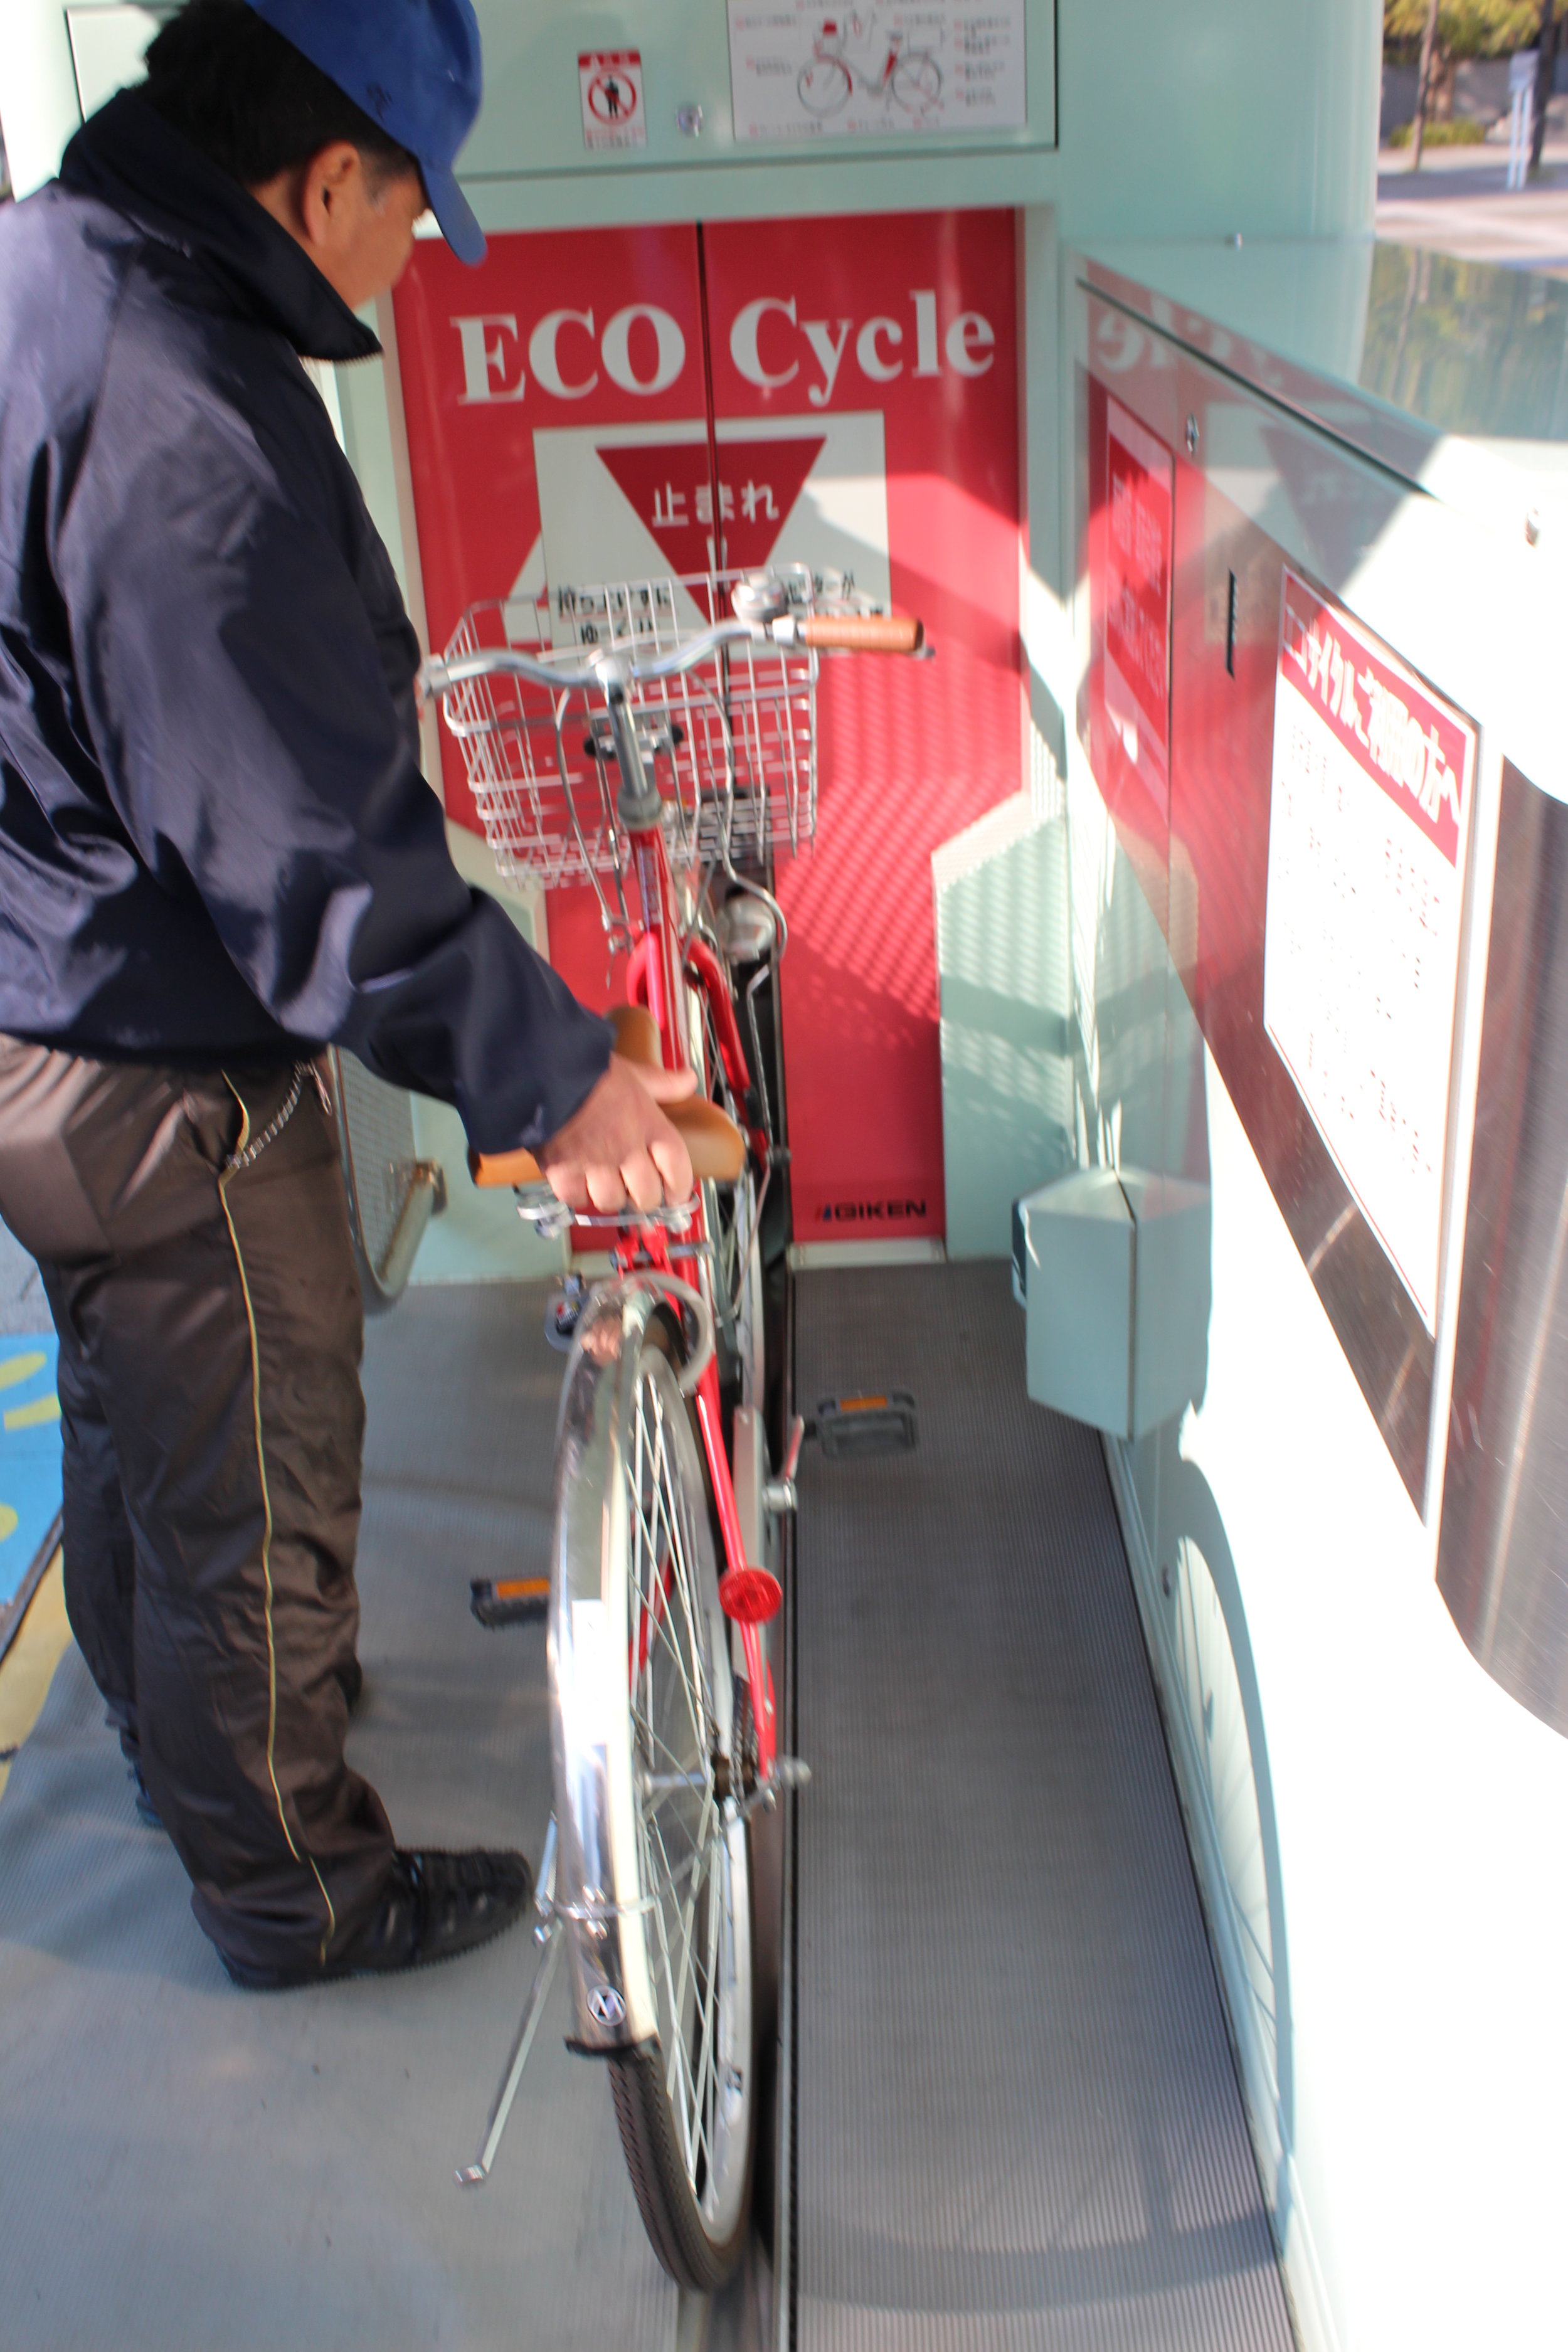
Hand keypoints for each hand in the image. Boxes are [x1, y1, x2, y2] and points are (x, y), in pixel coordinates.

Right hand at [537, 1054, 696, 1213]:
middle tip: (634, 1191)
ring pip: (612, 1201)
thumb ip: (662, 1083)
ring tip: (602, 1182)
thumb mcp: (633, 1074)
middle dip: (642, 1198)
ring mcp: (596, 1163)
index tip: (674, 1194)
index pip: (678, 1171)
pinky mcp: (564, 1171)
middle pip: (647, 1196)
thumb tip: (689, 1079)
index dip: (678, 1188)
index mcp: (649, 1126)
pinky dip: (576, 1193)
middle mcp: (627, 1149)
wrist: (544, 1072)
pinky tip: (575, 1178)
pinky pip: (577, 1199)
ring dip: (608, 1196)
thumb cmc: (589, 1072)